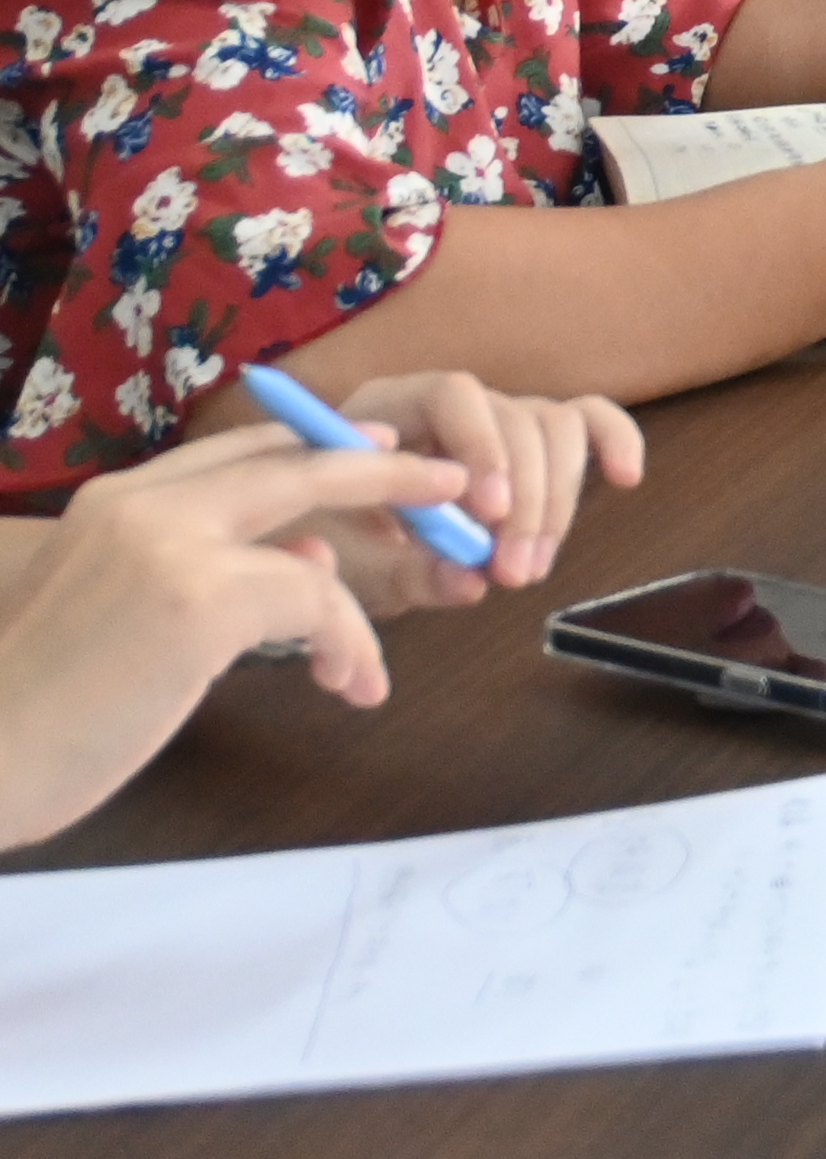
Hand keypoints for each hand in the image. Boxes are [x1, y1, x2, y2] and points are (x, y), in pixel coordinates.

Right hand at [0, 429, 457, 849]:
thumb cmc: (43, 708)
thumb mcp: (125, 616)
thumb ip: (206, 574)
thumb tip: (310, 559)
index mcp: (115, 502)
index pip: (236, 450)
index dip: (314, 450)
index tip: (373, 452)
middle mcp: (144, 505)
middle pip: (293, 460)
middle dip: (384, 469)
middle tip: (449, 482)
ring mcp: (174, 545)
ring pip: (318, 539)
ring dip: (365, 598)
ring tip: (368, 664)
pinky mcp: (205, 600)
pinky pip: (319, 603)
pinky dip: (349, 643)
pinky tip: (350, 685)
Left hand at [308, 371, 643, 599]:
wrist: (323, 554)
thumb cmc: (326, 550)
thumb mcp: (349, 570)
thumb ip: (404, 572)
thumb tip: (474, 581)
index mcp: (387, 410)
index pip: (451, 395)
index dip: (480, 447)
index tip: (487, 515)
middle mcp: (450, 405)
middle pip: (516, 417)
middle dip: (527, 497)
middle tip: (514, 573)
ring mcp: (497, 420)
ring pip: (556, 427)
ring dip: (558, 499)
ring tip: (531, 568)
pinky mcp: (532, 444)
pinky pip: (586, 422)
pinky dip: (613, 441)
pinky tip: (626, 479)